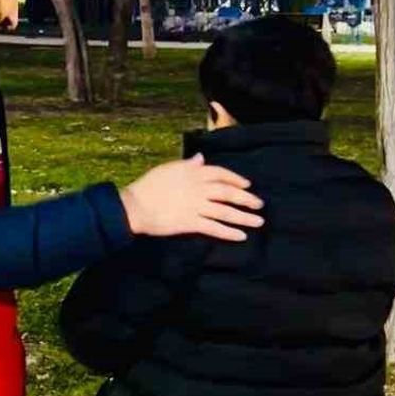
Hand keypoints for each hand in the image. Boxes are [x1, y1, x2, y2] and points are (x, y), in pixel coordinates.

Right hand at [121, 155, 264, 241]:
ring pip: (225, 211)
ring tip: (258, 221)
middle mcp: (198, 188)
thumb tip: (200, 159)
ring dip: (244, 217)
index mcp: (193, 172)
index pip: (220, 173)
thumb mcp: (168, 169)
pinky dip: (229, 232)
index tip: (247, 184)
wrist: (135, 205)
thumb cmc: (148, 186)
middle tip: (259, 204)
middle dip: (246, 198)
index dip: (236, 178)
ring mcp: (196, 206)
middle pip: (228, 192)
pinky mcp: (191, 223)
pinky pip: (214, 228)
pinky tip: (241, 236)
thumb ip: (187, 165)